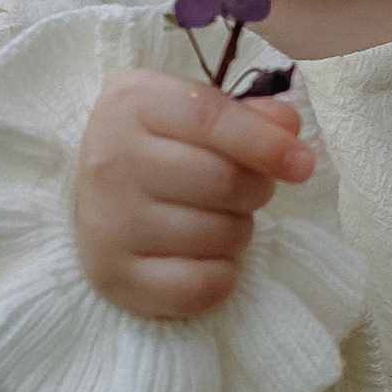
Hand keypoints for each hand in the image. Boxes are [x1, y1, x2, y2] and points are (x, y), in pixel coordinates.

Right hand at [73, 67, 315, 320]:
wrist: (89, 191)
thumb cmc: (157, 144)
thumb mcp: (192, 110)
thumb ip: (247, 115)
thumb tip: (289, 129)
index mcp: (132, 104)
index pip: (211, 119)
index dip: (265, 143)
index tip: (302, 163)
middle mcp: (111, 161)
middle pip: (224, 181)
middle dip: (255, 189)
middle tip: (244, 190)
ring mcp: (108, 224)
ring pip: (220, 235)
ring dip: (238, 231)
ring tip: (213, 219)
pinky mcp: (114, 278)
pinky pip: (202, 287)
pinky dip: (222, 276)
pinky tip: (204, 257)